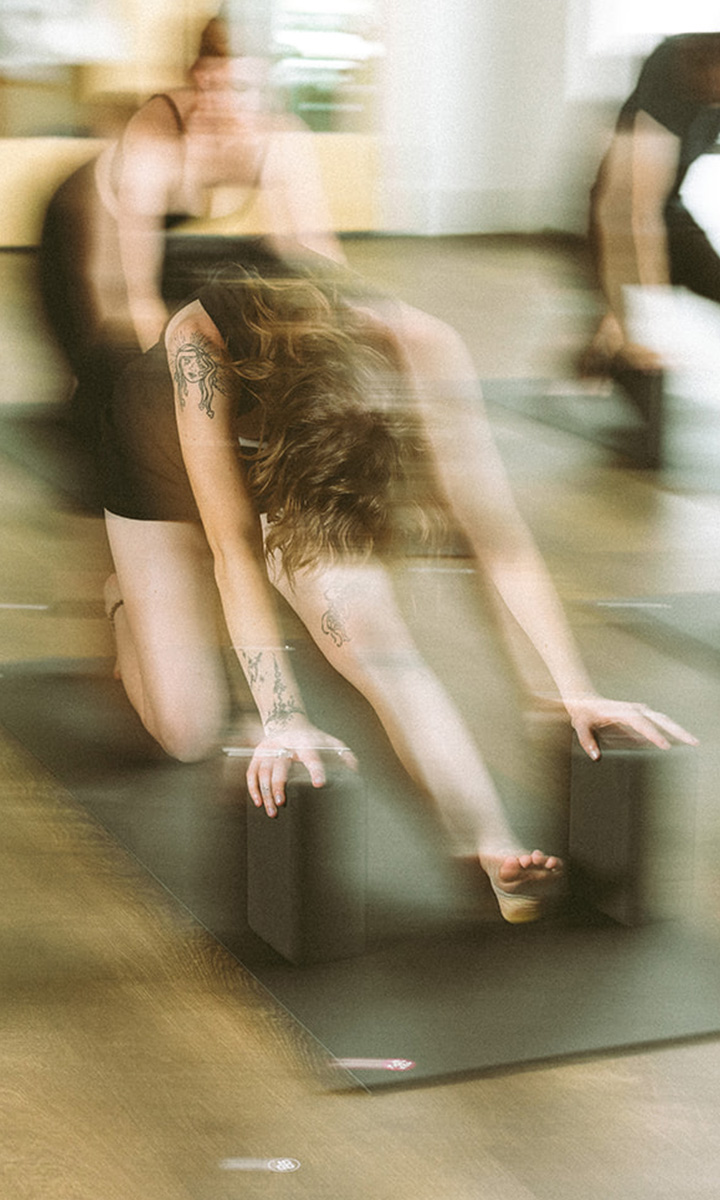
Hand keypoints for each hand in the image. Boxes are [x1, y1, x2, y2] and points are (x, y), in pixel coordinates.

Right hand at [246, 723, 357, 816]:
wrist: (288, 722)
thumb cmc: (312, 738)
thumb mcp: (330, 742)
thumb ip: (345, 755)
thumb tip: (355, 772)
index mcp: (305, 742)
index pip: (311, 756)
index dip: (315, 769)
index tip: (319, 784)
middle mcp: (285, 744)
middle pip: (279, 765)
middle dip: (279, 785)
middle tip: (282, 803)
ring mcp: (269, 749)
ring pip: (263, 771)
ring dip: (266, 792)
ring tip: (272, 809)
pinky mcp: (258, 754)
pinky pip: (251, 772)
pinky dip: (253, 788)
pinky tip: (258, 802)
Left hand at [566, 695, 697, 760]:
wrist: (584, 701)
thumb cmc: (582, 713)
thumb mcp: (579, 726)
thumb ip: (586, 740)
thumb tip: (596, 756)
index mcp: (623, 711)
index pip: (641, 724)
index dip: (653, 734)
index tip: (664, 745)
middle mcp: (635, 710)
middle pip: (661, 720)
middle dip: (677, 731)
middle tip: (693, 742)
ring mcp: (639, 713)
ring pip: (663, 721)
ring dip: (678, 731)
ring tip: (692, 743)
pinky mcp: (640, 718)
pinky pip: (658, 724)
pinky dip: (670, 732)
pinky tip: (679, 742)